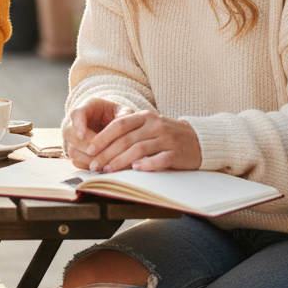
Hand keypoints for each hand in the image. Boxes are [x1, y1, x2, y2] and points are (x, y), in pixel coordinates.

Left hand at [65, 98, 200, 172]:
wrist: (198, 139)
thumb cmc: (166, 135)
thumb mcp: (147, 127)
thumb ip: (128, 132)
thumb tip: (100, 148)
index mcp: (144, 117)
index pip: (118, 125)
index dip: (102, 137)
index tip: (89, 149)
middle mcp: (154, 125)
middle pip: (126, 139)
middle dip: (107, 154)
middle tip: (94, 165)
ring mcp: (166, 138)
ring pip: (139, 149)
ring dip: (121, 161)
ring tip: (109, 170)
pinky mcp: (176, 152)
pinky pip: (159, 158)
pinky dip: (146, 164)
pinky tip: (135, 169)